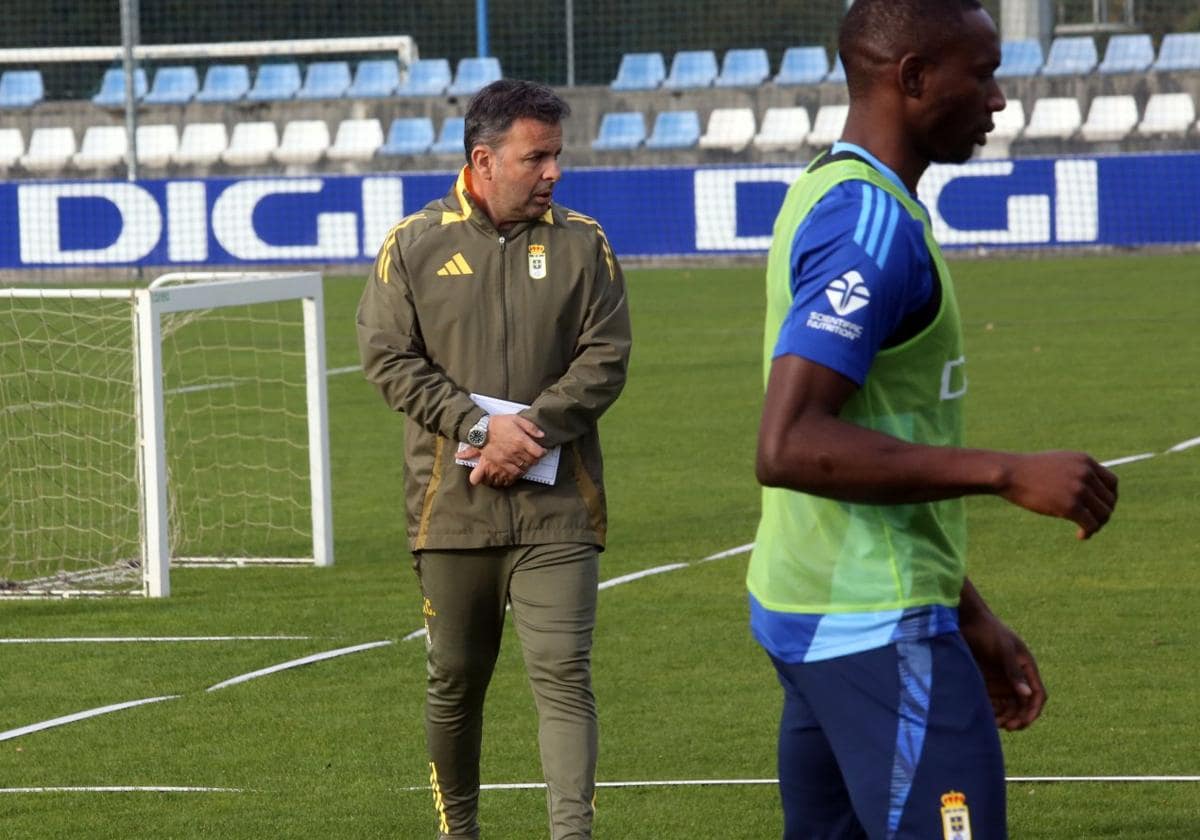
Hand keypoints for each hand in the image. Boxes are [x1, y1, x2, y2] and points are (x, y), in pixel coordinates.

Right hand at [466, 414, 545, 487]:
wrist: (481, 430)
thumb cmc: (498, 423)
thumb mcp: (516, 419)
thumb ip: (531, 427)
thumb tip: (542, 435)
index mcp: (521, 440)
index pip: (539, 452)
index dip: (543, 452)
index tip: (543, 451)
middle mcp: (516, 451)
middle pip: (533, 461)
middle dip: (536, 458)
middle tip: (535, 455)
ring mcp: (508, 458)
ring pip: (525, 467)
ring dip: (529, 464)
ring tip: (528, 460)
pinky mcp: (501, 463)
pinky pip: (514, 472)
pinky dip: (519, 471)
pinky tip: (520, 467)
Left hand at [959, 611, 1045, 730]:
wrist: (966, 621)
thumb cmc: (988, 631)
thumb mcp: (1003, 649)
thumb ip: (1013, 671)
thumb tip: (1027, 694)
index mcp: (1026, 668)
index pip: (1038, 694)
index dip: (1034, 710)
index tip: (1025, 722)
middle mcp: (1016, 676)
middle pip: (1023, 704)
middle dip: (1018, 717)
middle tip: (1008, 727)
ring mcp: (1001, 679)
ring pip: (1009, 706)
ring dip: (1005, 716)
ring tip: (994, 724)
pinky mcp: (987, 681)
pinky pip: (994, 701)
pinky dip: (993, 710)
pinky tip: (986, 717)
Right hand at [999, 451, 1117, 539]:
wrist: (1010, 473)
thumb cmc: (1028, 470)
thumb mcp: (1058, 463)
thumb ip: (1076, 472)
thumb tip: (1089, 491)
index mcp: (1085, 461)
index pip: (1112, 483)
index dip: (1109, 498)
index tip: (1099, 508)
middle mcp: (1086, 474)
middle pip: (1109, 500)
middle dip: (1103, 514)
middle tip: (1090, 523)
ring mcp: (1079, 489)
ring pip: (1104, 513)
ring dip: (1097, 525)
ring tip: (1085, 530)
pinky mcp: (1070, 506)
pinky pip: (1090, 524)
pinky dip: (1089, 532)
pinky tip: (1080, 535)